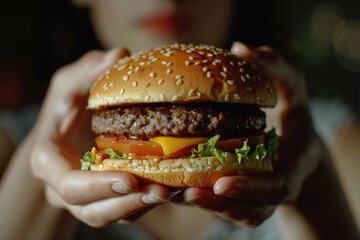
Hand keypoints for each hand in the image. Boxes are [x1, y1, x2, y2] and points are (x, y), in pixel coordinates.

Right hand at [30, 49, 168, 226]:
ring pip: (113, 215)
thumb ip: (87, 71)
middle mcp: (66, 188)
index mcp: (50, 162)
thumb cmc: (67, 106)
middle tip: (160, 191)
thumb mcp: (69, 83)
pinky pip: (127, 207)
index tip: (129, 179)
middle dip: (125, 204)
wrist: (69, 131)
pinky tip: (172, 187)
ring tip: (172, 192)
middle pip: (92, 211)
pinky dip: (148, 202)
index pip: (67, 185)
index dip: (96, 187)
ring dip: (142, 206)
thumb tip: (118, 56)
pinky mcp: (109, 197)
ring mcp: (89, 197)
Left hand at [183, 42, 319, 226]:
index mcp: (293, 168)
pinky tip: (176, 189)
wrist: (296, 147)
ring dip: (206, 207)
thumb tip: (242, 47)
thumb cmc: (294, 114)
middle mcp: (275, 189)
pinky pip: (224, 207)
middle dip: (220, 204)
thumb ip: (276, 69)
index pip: (276, 187)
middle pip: (250, 211)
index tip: (221, 181)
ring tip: (175, 194)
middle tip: (188, 194)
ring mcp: (260, 199)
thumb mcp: (293, 90)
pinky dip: (203, 201)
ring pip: (233, 213)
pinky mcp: (243, 198)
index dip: (250, 187)